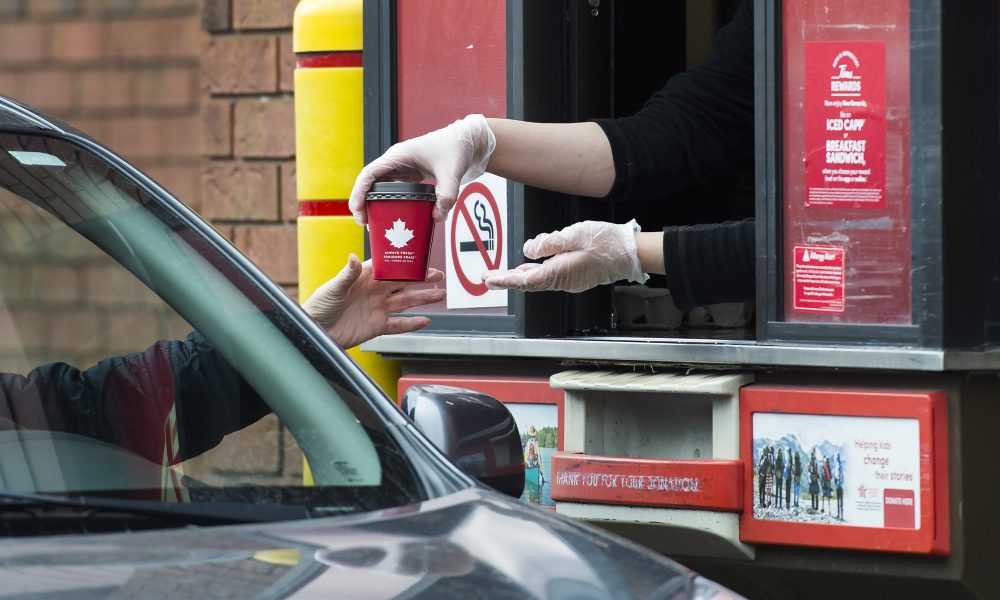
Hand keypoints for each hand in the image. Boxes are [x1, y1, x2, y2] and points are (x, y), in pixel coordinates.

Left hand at [303, 254, 445, 348]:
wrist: (315, 331)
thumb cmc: (319, 306)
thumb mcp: (333, 288)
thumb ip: (347, 274)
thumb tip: (354, 258)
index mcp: (365, 278)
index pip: (390, 268)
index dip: (405, 264)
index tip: (421, 259)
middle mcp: (374, 292)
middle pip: (403, 283)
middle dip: (421, 279)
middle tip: (438, 275)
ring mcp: (377, 309)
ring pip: (405, 302)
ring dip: (422, 299)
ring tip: (439, 295)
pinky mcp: (377, 326)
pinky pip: (398, 325)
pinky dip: (411, 324)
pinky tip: (425, 320)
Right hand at [349, 114, 495, 224]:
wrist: (468, 141)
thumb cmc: (456, 148)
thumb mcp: (452, 172)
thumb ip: (446, 195)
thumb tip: (436, 218)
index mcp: (398, 156)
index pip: (370, 174)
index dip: (359, 192)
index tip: (357, 211)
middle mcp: (396, 161)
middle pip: (371, 183)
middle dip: (363, 202)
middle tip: (364, 224)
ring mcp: (403, 168)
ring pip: (381, 188)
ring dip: (374, 204)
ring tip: (374, 224)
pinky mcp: (411, 176)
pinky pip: (394, 191)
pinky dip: (390, 203)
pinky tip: (393, 217)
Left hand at [481, 220, 648, 292]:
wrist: (631, 253)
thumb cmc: (606, 242)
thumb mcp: (573, 234)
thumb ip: (548, 242)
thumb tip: (528, 250)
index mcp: (559, 272)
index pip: (525, 280)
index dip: (505, 280)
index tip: (489, 280)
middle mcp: (563, 281)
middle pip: (529, 283)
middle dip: (507, 280)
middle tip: (487, 278)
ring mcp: (570, 281)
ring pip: (539, 280)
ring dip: (520, 277)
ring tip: (502, 274)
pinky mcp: (576, 277)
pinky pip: (550, 276)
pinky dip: (536, 273)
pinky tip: (529, 267)